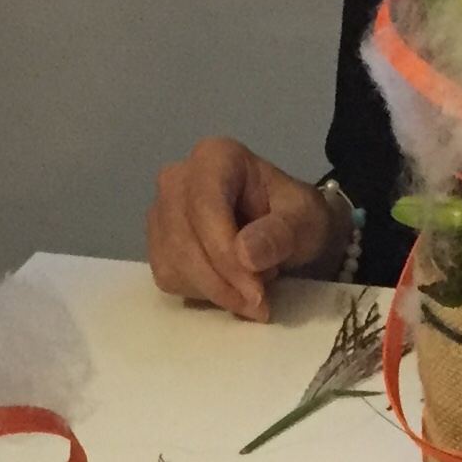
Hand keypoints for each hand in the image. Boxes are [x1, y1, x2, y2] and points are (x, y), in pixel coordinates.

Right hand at [146, 138, 349, 321]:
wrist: (284, 228)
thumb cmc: (294, 216)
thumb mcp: (305, 220)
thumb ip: (280, 233)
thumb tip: (245, 254)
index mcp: (214, 157)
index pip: (205, 207)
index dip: (226, 255)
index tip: (257, 291)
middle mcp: (177, 178)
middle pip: (183, 240)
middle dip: (221, 282)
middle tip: (259, 305)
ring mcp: (160, 211)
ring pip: (173, 263)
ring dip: (213, 290)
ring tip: (251, 288)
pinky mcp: (157, 244)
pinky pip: (169, 277)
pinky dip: (201, 293)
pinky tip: (228, 286)